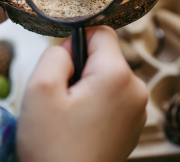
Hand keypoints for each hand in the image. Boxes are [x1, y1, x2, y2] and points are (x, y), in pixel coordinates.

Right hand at [17, 26, 147, 161]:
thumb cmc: (52, 147)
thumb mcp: (39, 90)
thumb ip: (55, 54)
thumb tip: (71, 44)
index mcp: (118, 75)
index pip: (101, 32)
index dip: (76, 42)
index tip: (61, 67)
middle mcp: (137, 88)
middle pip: (106, 56)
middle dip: (81, 69)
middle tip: (62, 100)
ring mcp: (139, 109)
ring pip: (108, 78)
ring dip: (89, 88)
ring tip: (71, 117)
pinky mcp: (134, 125)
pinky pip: (114, 99)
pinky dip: (97, 105)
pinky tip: (81, 128)